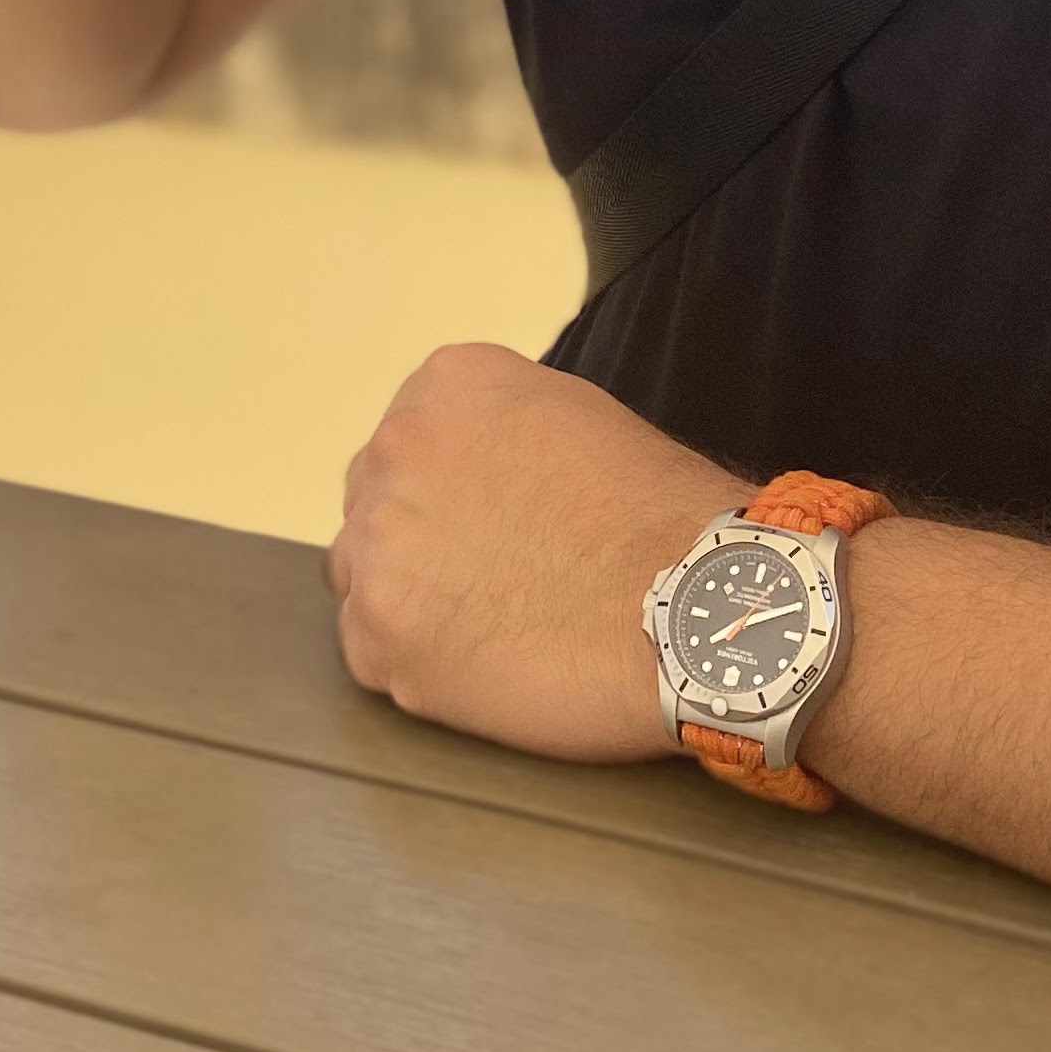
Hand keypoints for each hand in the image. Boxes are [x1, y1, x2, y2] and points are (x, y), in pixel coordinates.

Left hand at [328, 343, 735, 763]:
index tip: (490, 525)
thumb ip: (500, 427)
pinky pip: (371, 650)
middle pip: (376, 502)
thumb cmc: (655, 515)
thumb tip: (474, 469)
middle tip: (489, 580)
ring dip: (410, 599)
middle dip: (420, 540)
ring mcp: (378, 544)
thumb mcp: (572, 415)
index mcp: (444, 387)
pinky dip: (417, 663)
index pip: (412, 441)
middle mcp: (394, 451)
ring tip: (488, 627)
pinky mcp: (378, 633)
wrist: (687, 604)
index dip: (451, 492)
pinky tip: (482, 663)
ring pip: (363, 574)